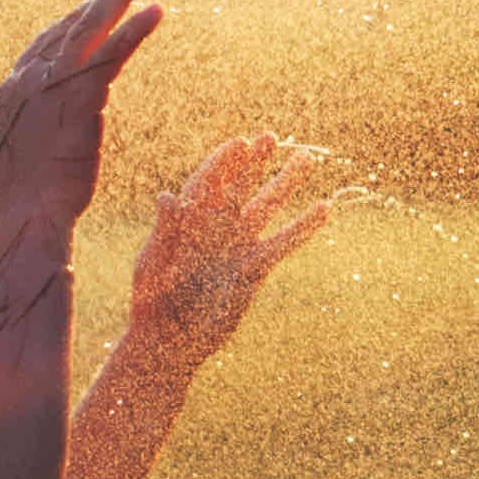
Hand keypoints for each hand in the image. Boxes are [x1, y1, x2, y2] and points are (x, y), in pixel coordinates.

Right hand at [0, 0, 162, 228]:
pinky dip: (134, 29)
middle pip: (70, 24)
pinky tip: (155, 12)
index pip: (48, 40)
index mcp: (14, 88)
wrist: (28, 215)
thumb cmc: (32, 196)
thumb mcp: (32, 148)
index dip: (77, 18)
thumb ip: (45, 121)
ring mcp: (53, 84)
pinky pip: (112, 52)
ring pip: (91, 28)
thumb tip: (64, 119)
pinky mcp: (80, 96)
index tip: (100, 2)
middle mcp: (29, 77)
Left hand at [129, 133, 331, 371]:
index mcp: (188, 221)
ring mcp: (238, 245)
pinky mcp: (256, 267)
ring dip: (286, 182)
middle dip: (255, 161)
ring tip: (307, 158)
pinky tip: (324, 209)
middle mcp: (216, 226)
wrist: (173, 341)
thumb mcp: (154, 265)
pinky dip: (304, 226)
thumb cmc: (154, 302)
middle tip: (271, 137)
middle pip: (240, 185)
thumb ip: (166, 231)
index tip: (241, 144)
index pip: (208, 182)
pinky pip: (284, 241)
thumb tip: (167, 196)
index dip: (223, 162)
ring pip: (267, 206)